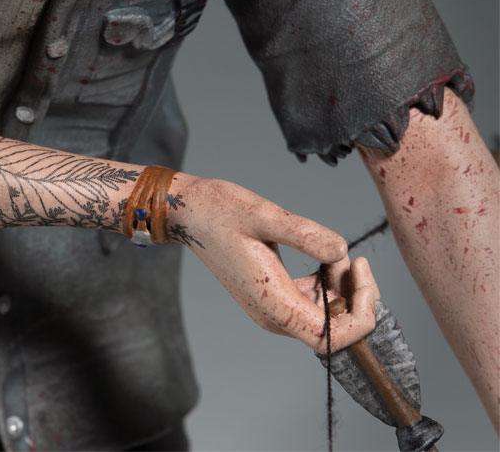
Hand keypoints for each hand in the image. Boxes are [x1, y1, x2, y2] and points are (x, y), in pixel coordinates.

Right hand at [167, 175, 379, 352]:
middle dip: (355, 298)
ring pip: (327, 318)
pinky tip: (323, 258)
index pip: (332, 338)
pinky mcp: (272, 298)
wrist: (190, 214)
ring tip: (334, 253)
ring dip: (342, 289)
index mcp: (273, 304)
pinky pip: (313, 304)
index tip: (360, 270)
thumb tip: (341, 250)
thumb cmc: (219, 212)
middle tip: (353, 258)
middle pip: (335, 331)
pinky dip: (328, 284)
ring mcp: (272, 309)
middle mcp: (274, 316)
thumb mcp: (263, 214)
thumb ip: (305, 234)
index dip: (361, 314)